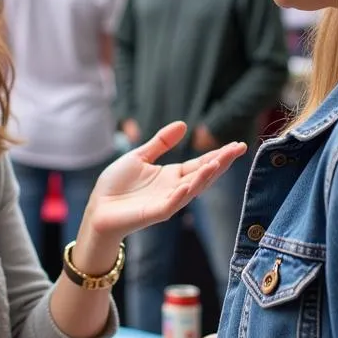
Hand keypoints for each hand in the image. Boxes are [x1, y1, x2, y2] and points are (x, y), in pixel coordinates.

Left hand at [81, 122, 245, 240]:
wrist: (98, 208)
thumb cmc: (116, 185)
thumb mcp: (139, 156)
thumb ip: (161, 142)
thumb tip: (183, 124)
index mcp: (172, 175)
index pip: (201, 163)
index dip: (219, 154)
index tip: (237, 144)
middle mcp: (175, 188)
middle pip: (203, 174)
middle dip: (221, 162)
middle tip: (239, 149)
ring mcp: (167, 201)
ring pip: (192, 189)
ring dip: (205, 177)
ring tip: (218, 162)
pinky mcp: (155, 213)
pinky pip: (172, 204)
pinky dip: (181, 195)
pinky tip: (189, 185)